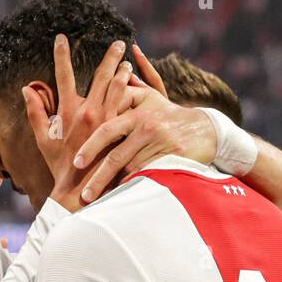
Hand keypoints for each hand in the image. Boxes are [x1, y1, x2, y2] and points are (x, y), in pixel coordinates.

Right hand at [24, 35, 137, 212]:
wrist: (79, 190)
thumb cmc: (60, 166)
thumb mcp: (42, 139)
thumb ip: (35, 112)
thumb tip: (27, 88)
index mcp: (68, 111)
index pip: (63, 75)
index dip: (61, 54)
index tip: (62, 38)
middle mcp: (89, 111)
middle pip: (101, 76)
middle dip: (109, 56)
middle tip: (118, 42)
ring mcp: (107, 120)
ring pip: (119, 88)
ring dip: (124, 73)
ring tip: (128, 62)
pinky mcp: (120, 130)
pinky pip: (128, 107)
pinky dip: (133, 95)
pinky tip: (139, 87)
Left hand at [72, 44, 219, 202]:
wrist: (205, 128)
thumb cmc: (169, 114)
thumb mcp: (151, 98)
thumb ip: (128, 92)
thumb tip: (109, 80)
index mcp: (136, 114)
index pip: (107, 130)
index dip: (90, 147)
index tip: (77, 162)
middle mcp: (146, 128)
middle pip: (116, 156)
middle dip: (98, 177)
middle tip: (84, 194)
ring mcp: (159, 145)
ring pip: (130, 170)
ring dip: (114, 186)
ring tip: (100, 200)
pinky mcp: (170, 159)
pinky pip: (147, 176)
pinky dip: (134, 186)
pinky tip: (121, 197)